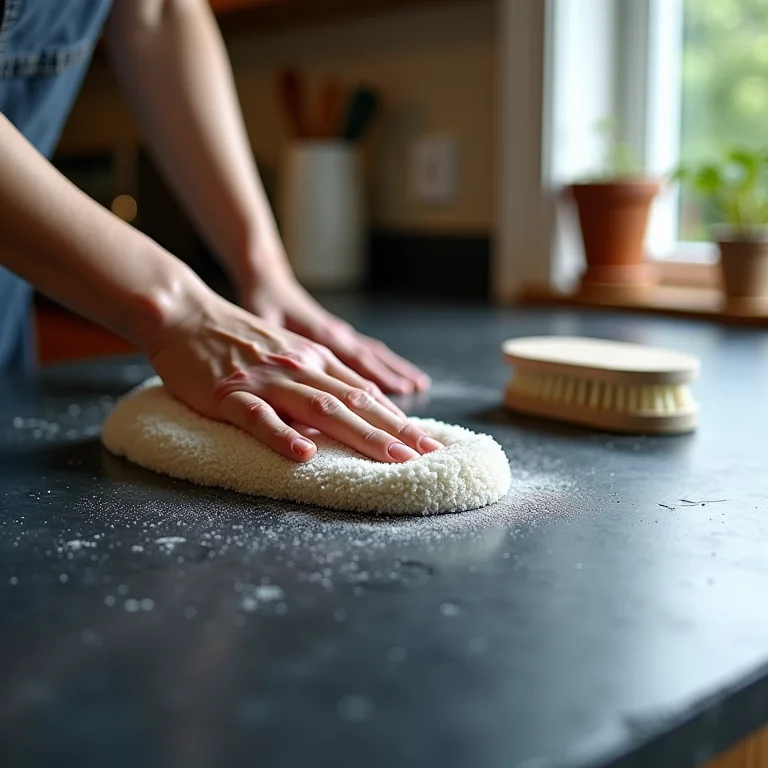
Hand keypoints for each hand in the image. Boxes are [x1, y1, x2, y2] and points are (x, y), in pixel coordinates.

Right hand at [146, 290, 442, 462]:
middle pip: (355, 402)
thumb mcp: (290, 350)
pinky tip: (303, 454)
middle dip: (395, 431)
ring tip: (391, 458)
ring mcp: (266, 380)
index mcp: (314, 359)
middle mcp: (299, 367)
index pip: (366, 393)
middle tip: (428, 454)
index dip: (399, 419)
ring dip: (359, 434)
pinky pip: (259, 417)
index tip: (426, 441)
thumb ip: (321, 376)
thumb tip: (359, 404)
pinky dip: (282, 436)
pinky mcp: (230, 393)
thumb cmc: (237, 337)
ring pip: (320, 408)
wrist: (185, 314)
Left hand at [239, 272, 430, 395]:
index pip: (357, 359)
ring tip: (419, 386)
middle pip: (374, 359)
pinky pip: (368, 351)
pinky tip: (397, 375)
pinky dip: (385, 364)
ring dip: (398, 370)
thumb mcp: (263, 325)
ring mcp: (342, 334)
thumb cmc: (262, 304)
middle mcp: (339, 334)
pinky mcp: (340, 335)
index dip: (379, 376)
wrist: (269, 280)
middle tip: (419, 392)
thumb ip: (275, 351)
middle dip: (398, 377)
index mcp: (322, 334)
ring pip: (376, 354)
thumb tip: (281, 377)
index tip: (402, 390)